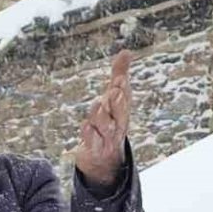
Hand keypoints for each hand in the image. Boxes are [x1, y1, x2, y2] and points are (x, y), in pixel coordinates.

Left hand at [75, 50, 131, 189]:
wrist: (106, 160)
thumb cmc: (111, 122)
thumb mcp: (115, 99)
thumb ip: (119, 75)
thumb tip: (126, 51)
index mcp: (122, 112)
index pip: (124, 100)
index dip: (122, 90)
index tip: (120, 80)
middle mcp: (117, 125)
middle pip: (119, 114)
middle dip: (117, 103)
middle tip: (114, 91)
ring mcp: (106, 138)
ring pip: (105, 127)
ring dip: (101, 116)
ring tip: (98, 105)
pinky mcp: (94, 149)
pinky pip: (92, 142)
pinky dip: (89, 134)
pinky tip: (85, 125)